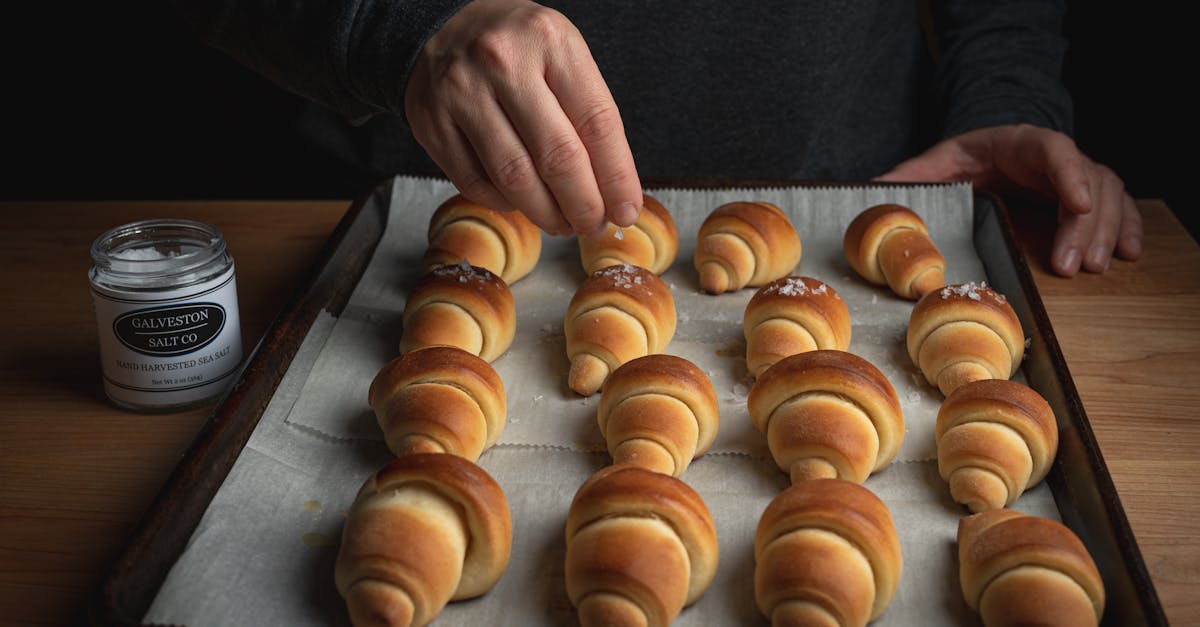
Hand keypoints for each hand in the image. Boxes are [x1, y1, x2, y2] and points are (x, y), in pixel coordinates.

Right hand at [404, 0, 642, 237]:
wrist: (441, 26)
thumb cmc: (516, 48)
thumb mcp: (562, 55)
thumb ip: (587, 113)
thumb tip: (614, 190)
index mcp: (550, 42)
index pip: (597, 122)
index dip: (616, 177)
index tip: (626, 210)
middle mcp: (503, 63)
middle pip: (557, 157)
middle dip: (584, 205)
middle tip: (594, 225)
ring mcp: (462, 94)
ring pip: (514, 178)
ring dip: (546, 213)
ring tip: (562, 221)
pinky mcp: (431, 123)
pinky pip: (475, 183)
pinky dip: (505, 203)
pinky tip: (521, 201)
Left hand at [876, 124, 1141, 276]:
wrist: (984, 155)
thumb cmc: (959, 163)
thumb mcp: (932, 167)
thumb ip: (907, 180)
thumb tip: (869, 193)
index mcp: (1020, 144)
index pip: (1053, 150)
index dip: (1069, 174)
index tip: (1077, 203)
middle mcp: (1056, 157)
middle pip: (1087, 181)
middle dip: (1085, 223)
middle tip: (1074, 265)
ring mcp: (1076, 176)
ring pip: (1107, 196)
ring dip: (1105, 232)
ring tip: (1094, 268)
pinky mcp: (1085, 197)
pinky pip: (1116, 208)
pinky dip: (1127, 228)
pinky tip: (1129, 253)